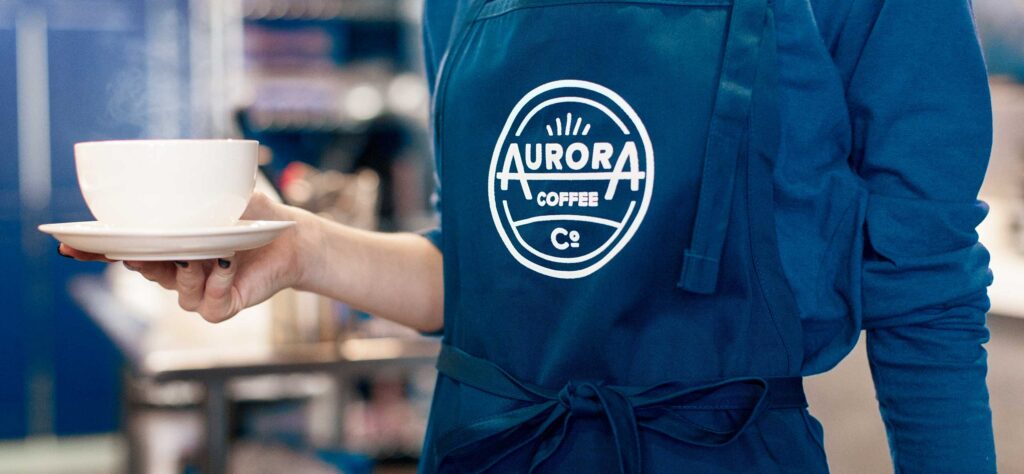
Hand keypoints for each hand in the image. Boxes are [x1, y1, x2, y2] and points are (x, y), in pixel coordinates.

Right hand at [60, 192, 322, 322]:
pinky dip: (216, 284)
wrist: (291, 238)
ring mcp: (198, 290)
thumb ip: (203, 183)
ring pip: (176, 290)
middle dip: (137, 262)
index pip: (122, 248)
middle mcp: (177, 269)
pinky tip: (225, 264)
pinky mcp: (221, 306)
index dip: (93, 250)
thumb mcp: (227, 192)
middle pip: (144, 270)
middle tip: (135, 250)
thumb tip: (199, 151)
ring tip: (200, 252)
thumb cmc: (255, 212)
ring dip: (186, 270)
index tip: (66, 244)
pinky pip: (208, 305)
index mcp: (167, 242)